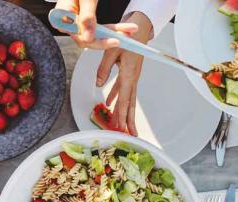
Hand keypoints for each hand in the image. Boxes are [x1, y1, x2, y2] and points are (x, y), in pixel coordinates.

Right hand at [55, 0, 137, 49]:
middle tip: (126, 37)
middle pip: (88, 38)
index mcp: (62, 18)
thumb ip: (87, 17)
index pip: (80, 38)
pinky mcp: (84, 20)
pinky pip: (98, 27)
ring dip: (114, 33)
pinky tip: (124, 28)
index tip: (114, 41)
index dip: (98, 42)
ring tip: (130, 30)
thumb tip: (88, 38)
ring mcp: (76, 22)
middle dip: (109, 38)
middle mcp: (68, 23)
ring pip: (96, 33)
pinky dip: (111, 28)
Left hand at [96, 12, 152, 135]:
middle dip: (130, 121)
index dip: (122, 114)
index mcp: (129, 74)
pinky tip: (111, 105)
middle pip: (131, 104)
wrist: (139, 31)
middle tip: (131, 135)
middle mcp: (132, 79)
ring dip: (125, 114)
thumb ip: (103, 69)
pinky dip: (118, 99)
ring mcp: (132, 78)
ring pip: (129, 99)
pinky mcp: (129, 75)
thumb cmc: (127, 39)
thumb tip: (98, 84)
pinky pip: (124, 91)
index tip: (120, 126)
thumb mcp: (111, 52)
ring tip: (123, 127)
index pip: (125, 99)